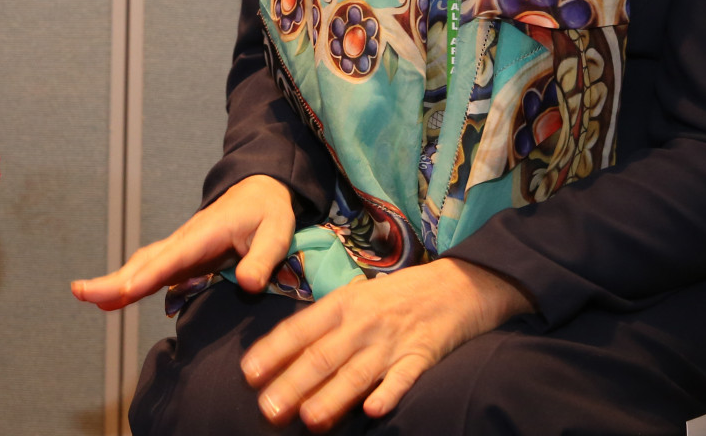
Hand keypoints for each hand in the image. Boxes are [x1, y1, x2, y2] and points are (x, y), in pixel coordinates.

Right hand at [70, 174, 295, 309]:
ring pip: (142, 266)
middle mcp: (185, 240)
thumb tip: (248, 285)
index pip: (173, 257)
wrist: (258, 192)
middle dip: (114, 279)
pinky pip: (151, 272)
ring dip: (115, 282)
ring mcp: (181, 249)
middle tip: (81, 293)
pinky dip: (129, 284)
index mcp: (206, 233)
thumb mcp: (277, 232)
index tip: (125, 290)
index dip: (148, 275)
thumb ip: (262, 258)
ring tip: (87, 298)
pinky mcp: (182, 258)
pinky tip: (112, 301)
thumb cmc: (267, 212)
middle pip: (145, 262)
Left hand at [239, 257, 532, 430]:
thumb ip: (323, 325)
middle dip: (293, 384)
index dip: (273, 352)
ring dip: (332, 397)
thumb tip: (282, 354)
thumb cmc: (396, 297)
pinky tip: (373, 409)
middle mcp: (362, 322)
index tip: (249, 374)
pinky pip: (403, 378)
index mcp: (342, 305)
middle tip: (268, 409)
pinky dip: (388, 393)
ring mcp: (392, 342)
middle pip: (322, 356)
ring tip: (310, 420)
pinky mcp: (422, 357)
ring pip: (356, 373)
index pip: (300, 330)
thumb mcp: (355, 299)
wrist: (455, 285)